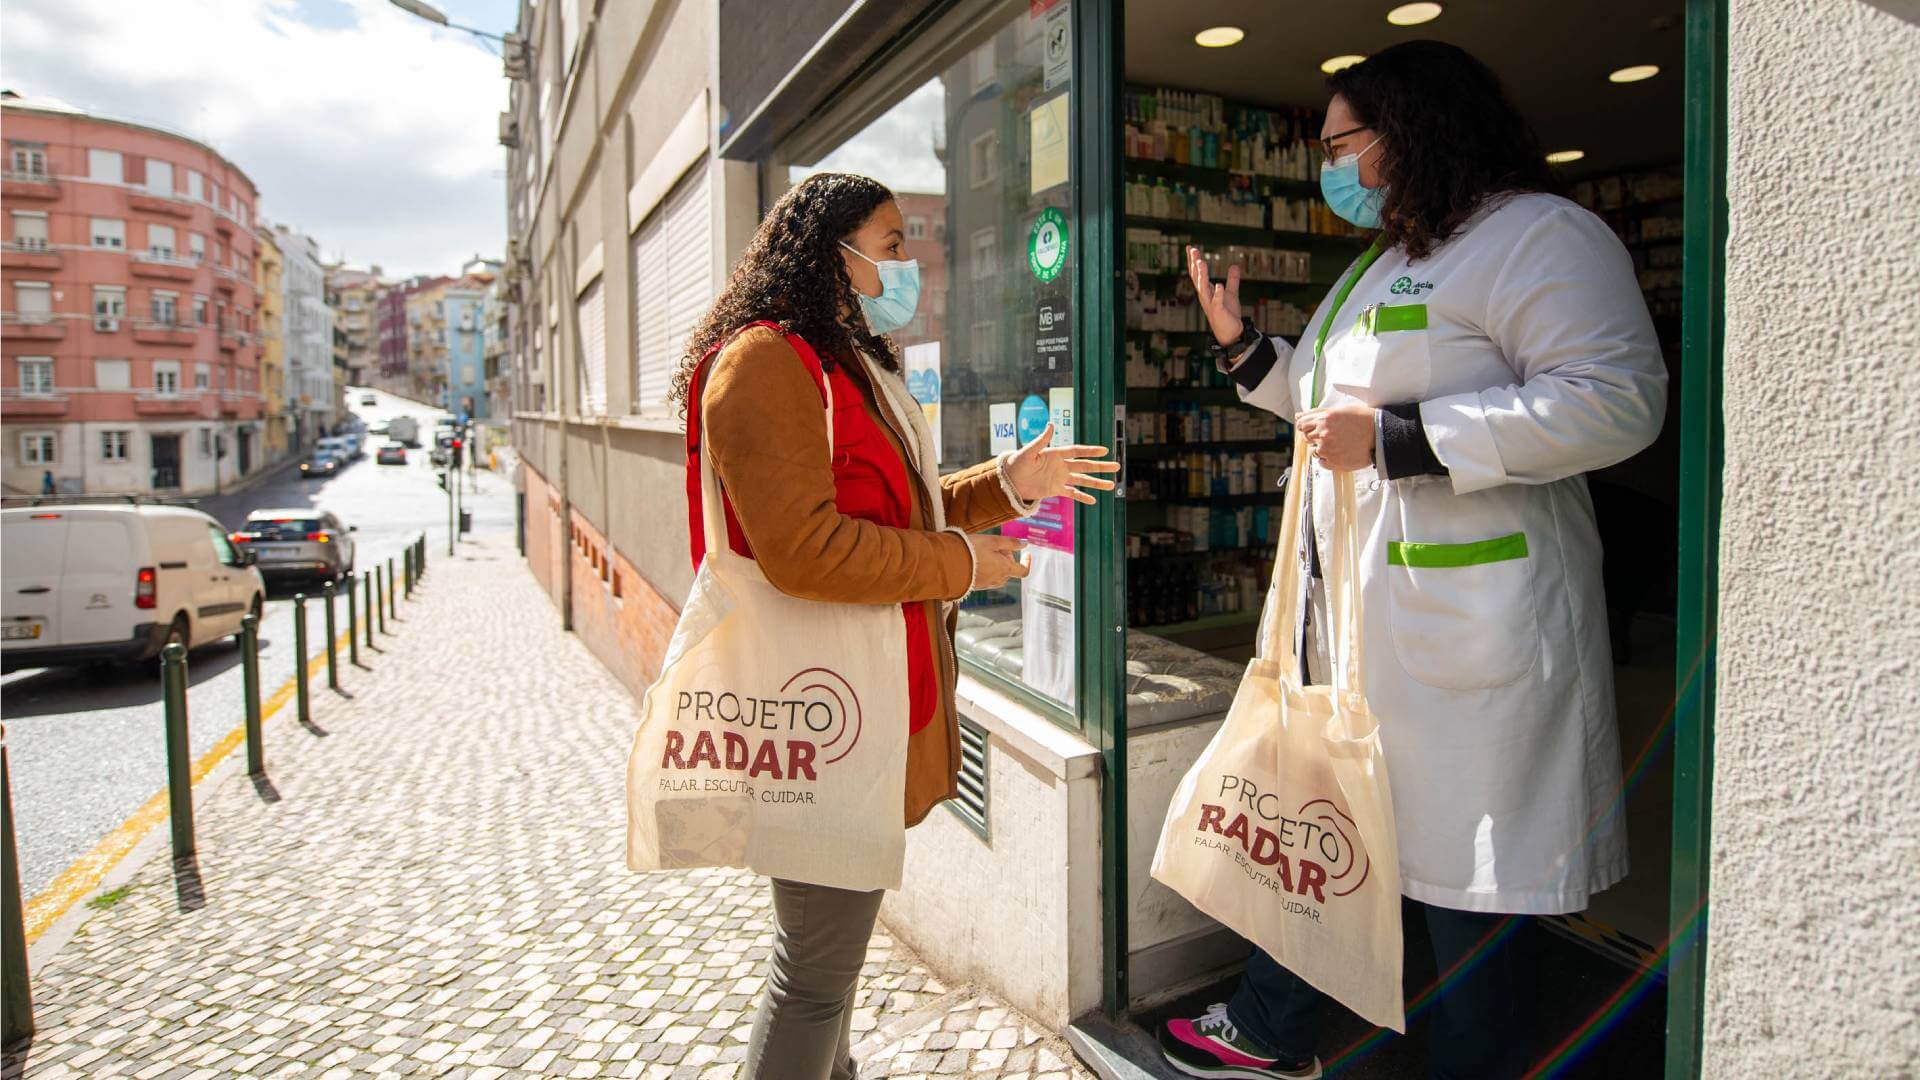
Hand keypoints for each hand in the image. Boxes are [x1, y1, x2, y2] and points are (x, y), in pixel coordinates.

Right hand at [967, 534, 1029, 590]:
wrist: (947, 564)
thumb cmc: (971, 549)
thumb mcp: (992, 540)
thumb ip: (1011, 542)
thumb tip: (1025, 543)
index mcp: (1005, 569)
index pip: (1023, 571)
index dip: (1027, 562)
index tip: (1026, 553)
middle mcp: (997, 580)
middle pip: (1009, 571)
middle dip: (1006, 558)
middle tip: (994, 546)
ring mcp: (986, 585)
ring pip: (998, 575)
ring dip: (996, 565)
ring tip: (983, 552)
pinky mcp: (975, 586)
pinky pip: (986, 578)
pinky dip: (986, 570)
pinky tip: (974, 560)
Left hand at [1005, 424, 1120, 505]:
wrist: (1009, 480)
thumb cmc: (1016, 463)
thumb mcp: (1028, 451)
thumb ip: (1041, 440)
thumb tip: (1051, 424)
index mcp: (1056, 454)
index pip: (1077, 451)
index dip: (1091, 450)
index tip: (1105, 450)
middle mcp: (1061, 465)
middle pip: (1085, 466)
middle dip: (1101, 466)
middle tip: (1117, 466)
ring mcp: (1060, 478)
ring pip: (1082, 480)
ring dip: (1096, 483)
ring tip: (1111, 485)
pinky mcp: (1055, 489)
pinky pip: (1072, 493)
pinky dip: (1082, 497)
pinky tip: (1093, 501)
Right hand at [1187, 245, 1243, 347]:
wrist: (1231, 333)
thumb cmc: (1228, 315)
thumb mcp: (1231, 294)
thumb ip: (1232, 280)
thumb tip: (1234, 265)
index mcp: (1207, 291)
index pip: (1197, 274)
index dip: (1193, 261)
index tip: (1190, 247)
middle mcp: (1205, 297)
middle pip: (1197, 278)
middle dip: (1195, 264)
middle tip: (1193, 250)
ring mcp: (1210, 304)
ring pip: (1203, 288)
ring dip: (1202, 275)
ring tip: (1201, 262)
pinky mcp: (1218, 312)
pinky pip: (1217, 301)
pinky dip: (1218, 293)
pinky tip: (1219, 284)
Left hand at [1295, 403, 1375, 471]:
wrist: (1380, 435)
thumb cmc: (1363, 419)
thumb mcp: (1340, 410)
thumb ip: (1317, 413)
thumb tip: (1299, 415)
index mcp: (1324, 419)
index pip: (1301, 424)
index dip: (1306, 426)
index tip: (1312, 427)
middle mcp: (1323, 434)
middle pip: (1307, 437)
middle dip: (1315, 436)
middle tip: (1331, 435)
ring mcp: (1327, 450)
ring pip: (1314, 451)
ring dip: (1322, 448)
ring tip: (1338, 444)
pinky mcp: (1333, 462)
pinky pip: (1321, 463)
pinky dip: (1328, 459)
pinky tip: (1340, 452)